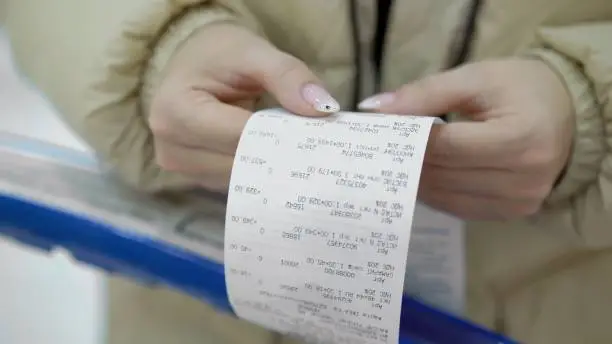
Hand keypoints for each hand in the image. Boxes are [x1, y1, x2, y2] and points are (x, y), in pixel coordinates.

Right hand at [148, 23, 338, 191]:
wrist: (193, 62)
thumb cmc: (218, 54)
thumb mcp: (253, 52)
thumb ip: (288, 76)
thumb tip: (322, 108)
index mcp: (176, 111)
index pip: (240, 136)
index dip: (282, 137)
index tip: (320, 135)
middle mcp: (169, 147)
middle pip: (240, 164)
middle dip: (281, 157)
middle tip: (320, 147)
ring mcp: (180, 168)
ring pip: (242, 181)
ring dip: (273, 169)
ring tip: (300, 150)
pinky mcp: (194, 178)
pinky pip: (237, 184)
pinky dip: (261, 173)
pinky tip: (281, 160)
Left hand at [359, 59, 573, 219]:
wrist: (567, 114)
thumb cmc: (521, 89)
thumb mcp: (475, 78)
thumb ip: (424, 93)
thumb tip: (373, 108)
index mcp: (519, 139)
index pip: (445, 147)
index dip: (407, 141)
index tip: (378, 131)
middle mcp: (523, 179)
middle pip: (442, 174)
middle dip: (405, 160)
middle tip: (379, 147)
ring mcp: (518, 202)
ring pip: (444, 196)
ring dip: (415, 179)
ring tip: (397, 159)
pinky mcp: (511, 213)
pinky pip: (457, 208)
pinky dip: (435, 192)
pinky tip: (422, 175)